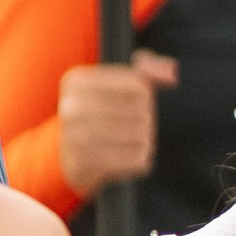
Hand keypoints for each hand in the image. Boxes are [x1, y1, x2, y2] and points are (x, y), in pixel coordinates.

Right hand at [56, 55, 175, 197]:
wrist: (65, 157)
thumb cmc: (96, 115)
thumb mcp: (112, 87)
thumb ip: (145, 73)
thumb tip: (171, 72)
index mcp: (76, 82)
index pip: (137, 83)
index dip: (146, 94)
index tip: (137, 101)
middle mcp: (71, 106)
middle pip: (139, 109)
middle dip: (146, 118)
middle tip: (138, 124)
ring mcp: (74, 136)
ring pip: (138, 134)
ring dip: (145, 139)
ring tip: (136, 140)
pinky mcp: (85, 163)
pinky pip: (134, 158)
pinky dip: (141, 158)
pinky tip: (132, 156)